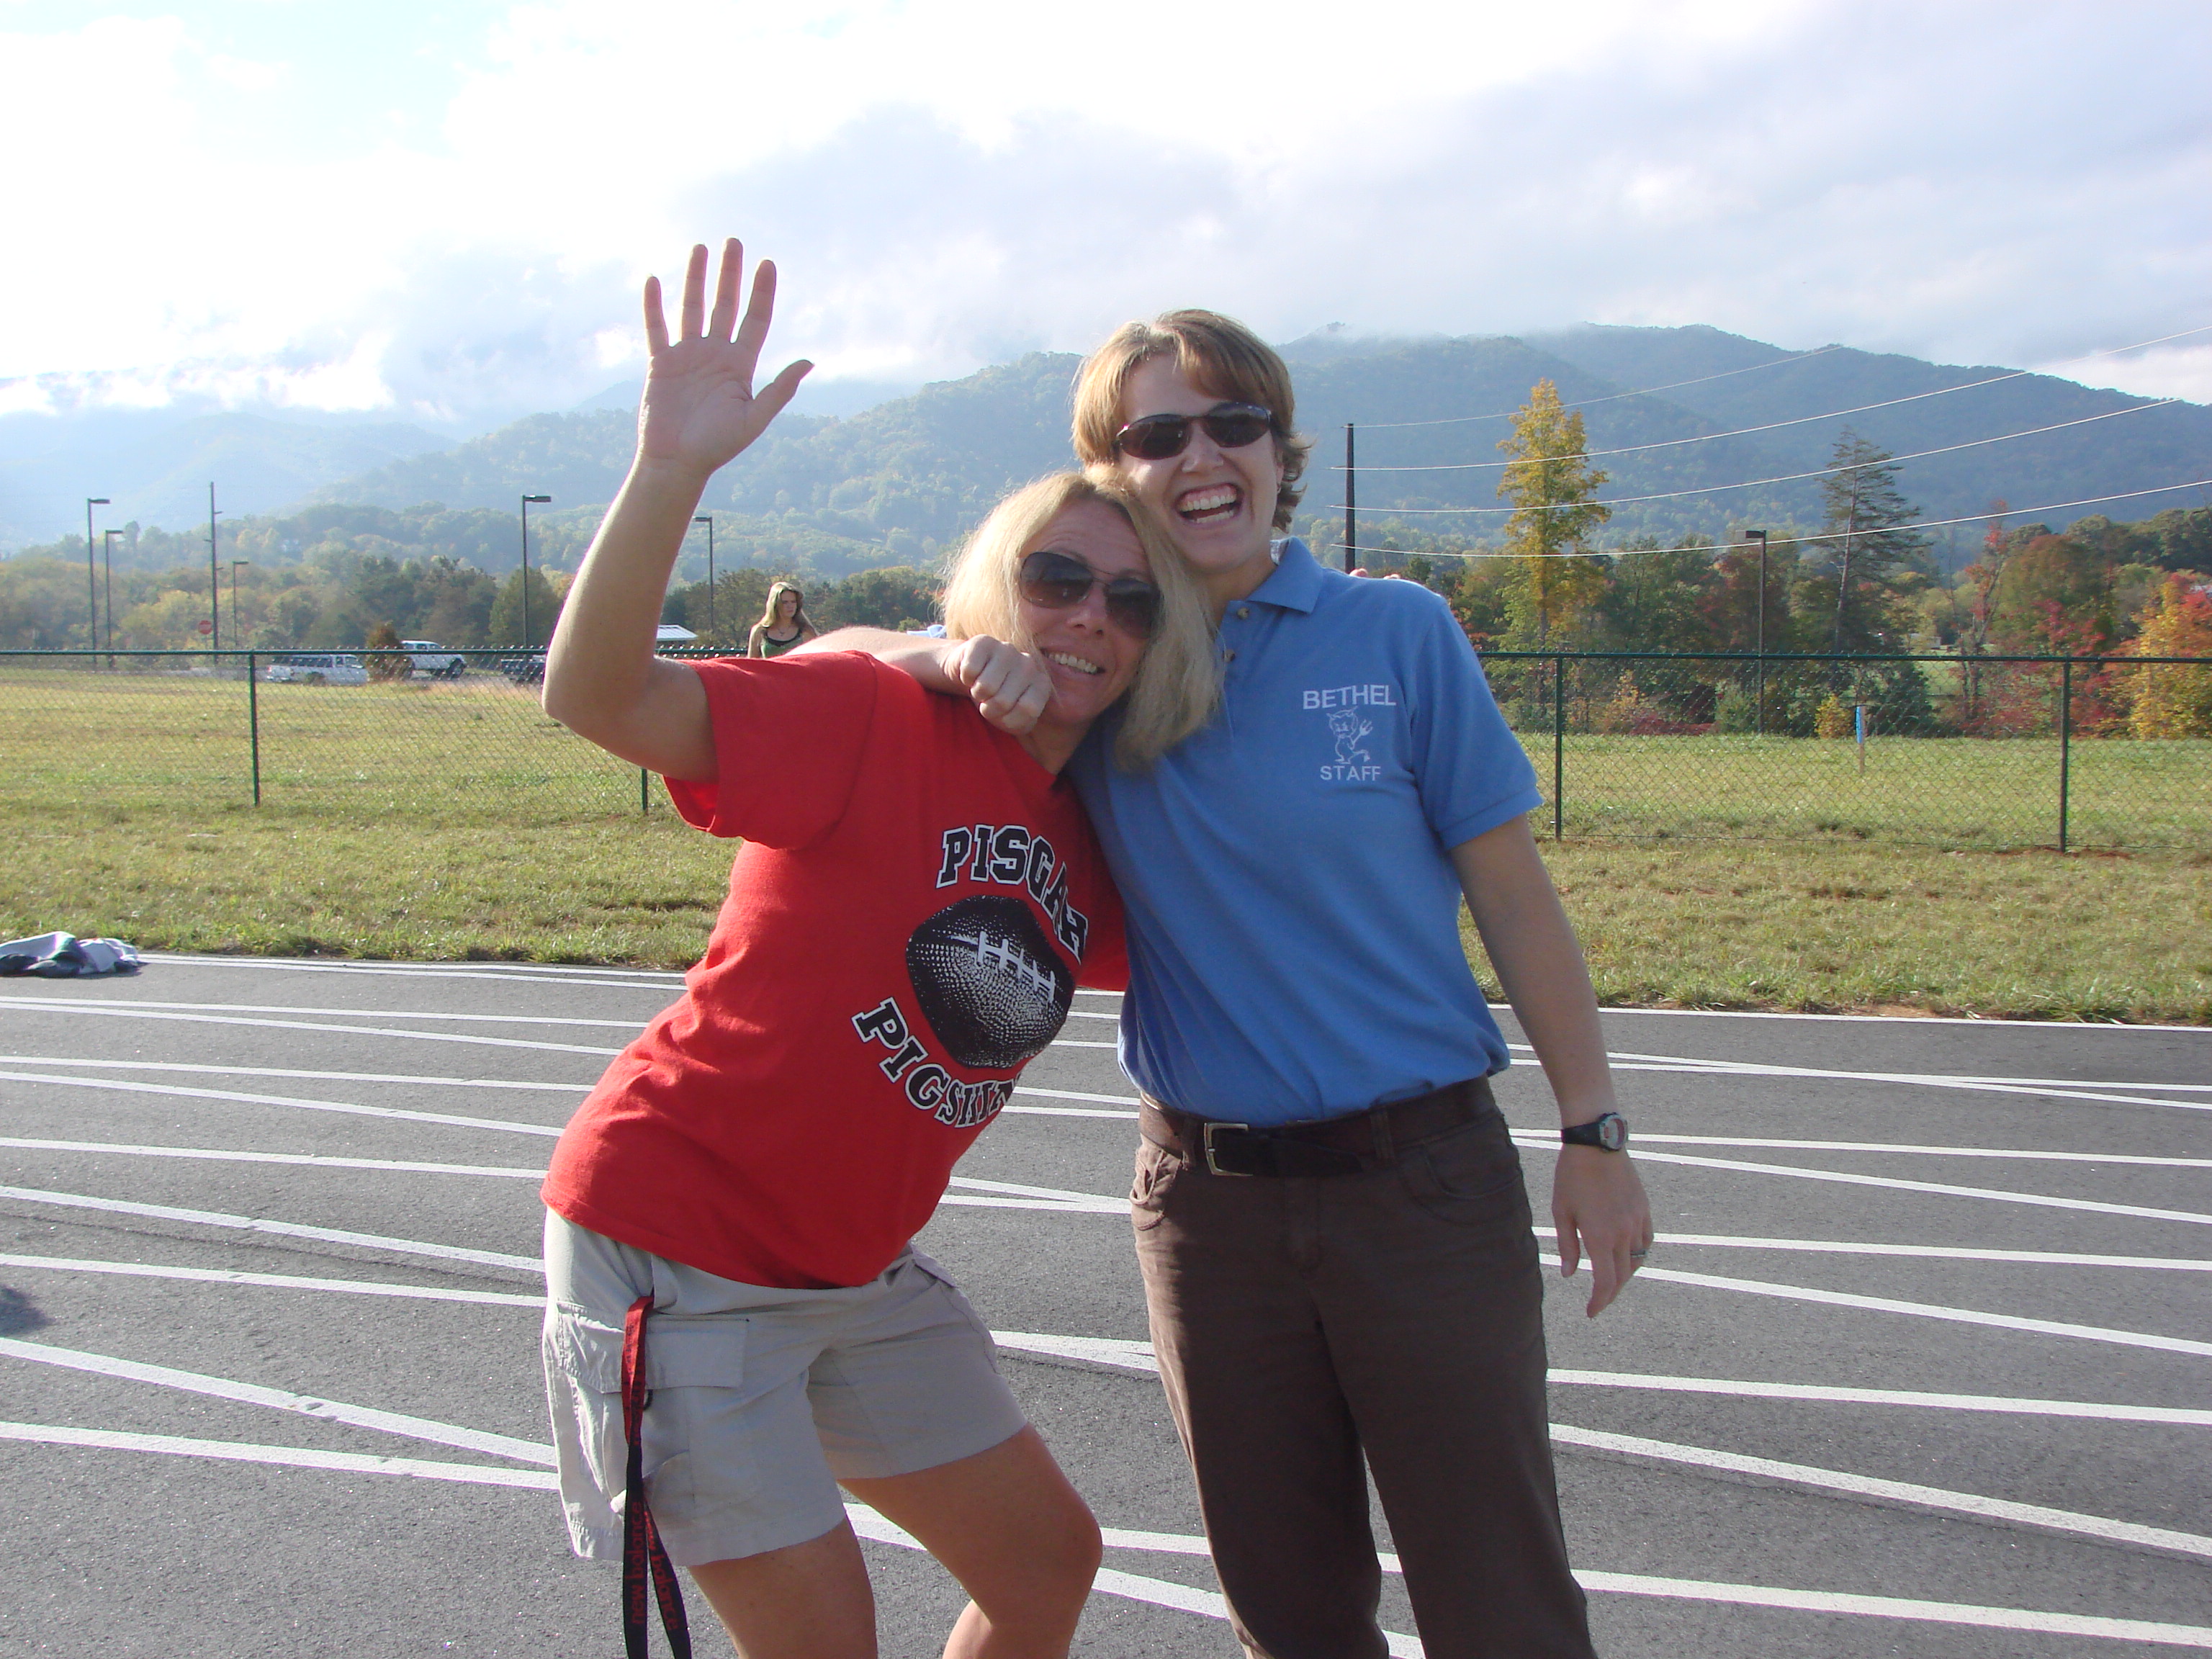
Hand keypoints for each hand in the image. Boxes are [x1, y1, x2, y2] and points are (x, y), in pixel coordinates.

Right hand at [636, 239, 810, 480]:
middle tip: (734, 241)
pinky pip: (656, 328)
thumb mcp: (754, 419)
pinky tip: (655, 279)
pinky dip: (654, 305)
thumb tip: (810, 361)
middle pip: (725, 304)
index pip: (755, 319)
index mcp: (740, 365)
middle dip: (730, 273)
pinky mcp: (661, 363)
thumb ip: (779, 390)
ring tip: (701, 248)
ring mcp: (688, 356)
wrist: (677, 463)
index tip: (768, 263)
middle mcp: (716, 354)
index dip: (762, 292)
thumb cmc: (718, 447)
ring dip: (696, 278)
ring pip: (693, 308)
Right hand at [945, 636, 1051, 733]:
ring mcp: (1008, 650)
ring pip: (985, 686)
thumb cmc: (996, 701)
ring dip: (977, 693)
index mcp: (1041, 685)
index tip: (1005, 714)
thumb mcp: (1011, 720)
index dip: (1008, 719)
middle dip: (989, 708)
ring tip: (982, 687)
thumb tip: (1010, 709)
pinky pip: (970, 671)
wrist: (974, 676)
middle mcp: (1029, 664)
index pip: (1028, 709)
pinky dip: (966, 678)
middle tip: (989, 699)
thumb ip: (1019, 722)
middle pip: (1003, 701)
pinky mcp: (984, 642)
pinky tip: (973, 673)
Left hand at [1551, 1147, 1652, 1317]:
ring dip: (1624, 1276)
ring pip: (1637, 1261)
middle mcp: (1623, 1234)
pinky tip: (1628, 1256)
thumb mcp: (1561, 1212)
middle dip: (1610, 1293)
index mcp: (1601, 1237)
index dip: (1599, 1301)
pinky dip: (1638, 1255)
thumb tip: (1570, 1274)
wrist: (1597, 1145)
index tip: (1591, 1312)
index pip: (1605, 1282)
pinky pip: (1646, 1242)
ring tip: (1611, 1280)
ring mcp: (1637, 1222)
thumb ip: (1567, 1246)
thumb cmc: (1572, 1177)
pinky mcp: (1644, 1210)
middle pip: (1622, 1276)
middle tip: (1599, 1301)